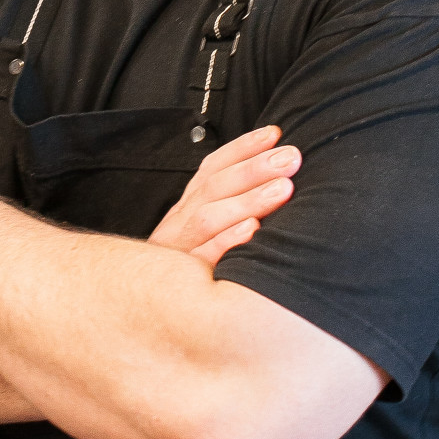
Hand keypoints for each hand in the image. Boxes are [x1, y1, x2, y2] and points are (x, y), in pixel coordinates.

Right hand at [149, 126, 300, 267]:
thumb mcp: (206, 229)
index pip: (212, 168)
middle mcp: (180, 221)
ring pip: (209, 218)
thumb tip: (275, 174)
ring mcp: (179, 249)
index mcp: (188, 205)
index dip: (243, 148)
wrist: (147, 304)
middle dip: (255, 168)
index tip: (274, 133)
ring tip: (283, 189)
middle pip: (215, 187)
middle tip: (292, 157)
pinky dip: (228, 241)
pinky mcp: (183, 280)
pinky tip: (253, 230)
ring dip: (248, 200)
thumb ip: (230, 203)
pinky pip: (204, 257)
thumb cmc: (192, 264)